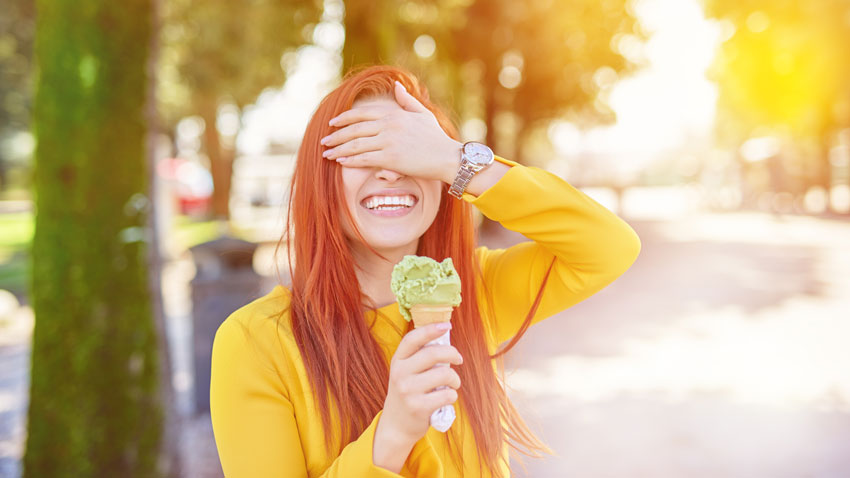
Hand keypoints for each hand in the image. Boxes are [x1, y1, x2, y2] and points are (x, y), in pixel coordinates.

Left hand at [320, 81, 461, 183]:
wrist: (448, 157)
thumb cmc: (436, 138)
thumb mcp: (422, 114)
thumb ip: (407, 101)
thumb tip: (396, 86)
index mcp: (394, 114)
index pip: (362, 114)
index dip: (344, 118)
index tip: (332, 123)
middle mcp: (389, 125)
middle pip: (355, 129)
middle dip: (336, 135)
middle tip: (324, 141)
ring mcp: (389, 142)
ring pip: (356, 145)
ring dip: (339, 149)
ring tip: (327, 153)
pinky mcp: (390, 159)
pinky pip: (364, 159)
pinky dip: (350, 160)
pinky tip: (341, 161)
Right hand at [372, 322, 462, 471]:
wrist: (396, 425)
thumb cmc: (408, 392)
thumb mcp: (406, 371)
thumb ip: (419, 356)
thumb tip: (444, 333)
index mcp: (398, 360)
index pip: (413, 338)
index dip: (431, 329)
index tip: (447, 325)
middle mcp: (400, 373)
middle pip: (433, 353)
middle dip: (453, 354)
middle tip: (458, 359)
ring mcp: (408, 391)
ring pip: (444, 374)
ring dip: (455, 379)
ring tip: (453, 383)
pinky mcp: (418, 407)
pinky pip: (447, 395)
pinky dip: (452, 395)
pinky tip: (447, 397)